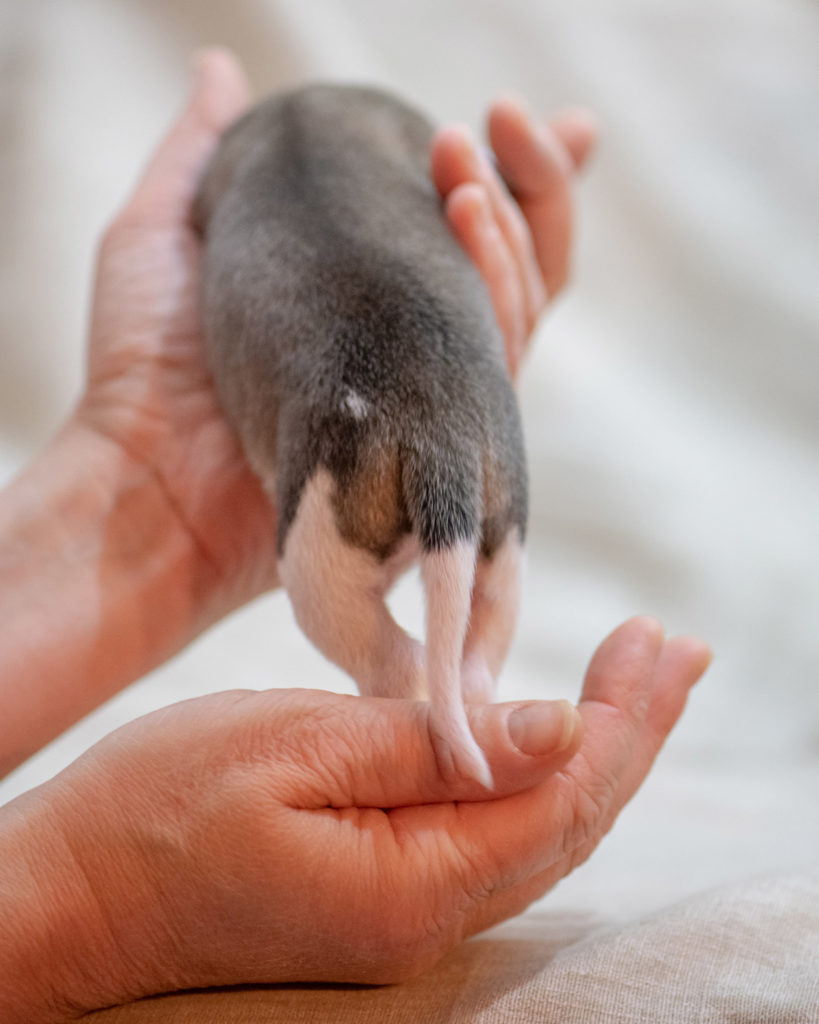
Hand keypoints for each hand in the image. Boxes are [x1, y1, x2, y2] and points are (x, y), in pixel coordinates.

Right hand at [0, 618, 708, 1018]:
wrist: (75, 890)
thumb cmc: (162, 808)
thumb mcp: (296, 747)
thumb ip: (433, 745)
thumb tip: (561, 729)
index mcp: (410, 883)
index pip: (562, 799)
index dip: (623, 719)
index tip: (657, 643)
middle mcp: (425, 913)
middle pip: (567, 818)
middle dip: (631, 728)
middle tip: (675, 651)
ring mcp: (405, 909)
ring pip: (536, 828)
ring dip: (594, 750)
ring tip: (637, 681)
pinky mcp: (381, 889)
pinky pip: (489, 835)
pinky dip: (536, 775)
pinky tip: (554, 735)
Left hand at [77, 49, 593, 619]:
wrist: (147, 476)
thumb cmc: (140, 365)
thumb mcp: (159, 234)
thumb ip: (201, 152)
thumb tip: (220, 70)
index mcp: (366, 301)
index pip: (466, 235)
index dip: (516, 178)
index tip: (531, 115)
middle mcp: (411, 348)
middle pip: (521, 270)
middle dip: (533, 187)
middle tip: (504, 116)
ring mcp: (428, 395)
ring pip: (520, 306)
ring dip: (510, 224)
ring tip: (463, 156)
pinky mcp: (439, 438)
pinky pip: (500, 359)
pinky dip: (500, 286)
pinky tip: (467, 218)